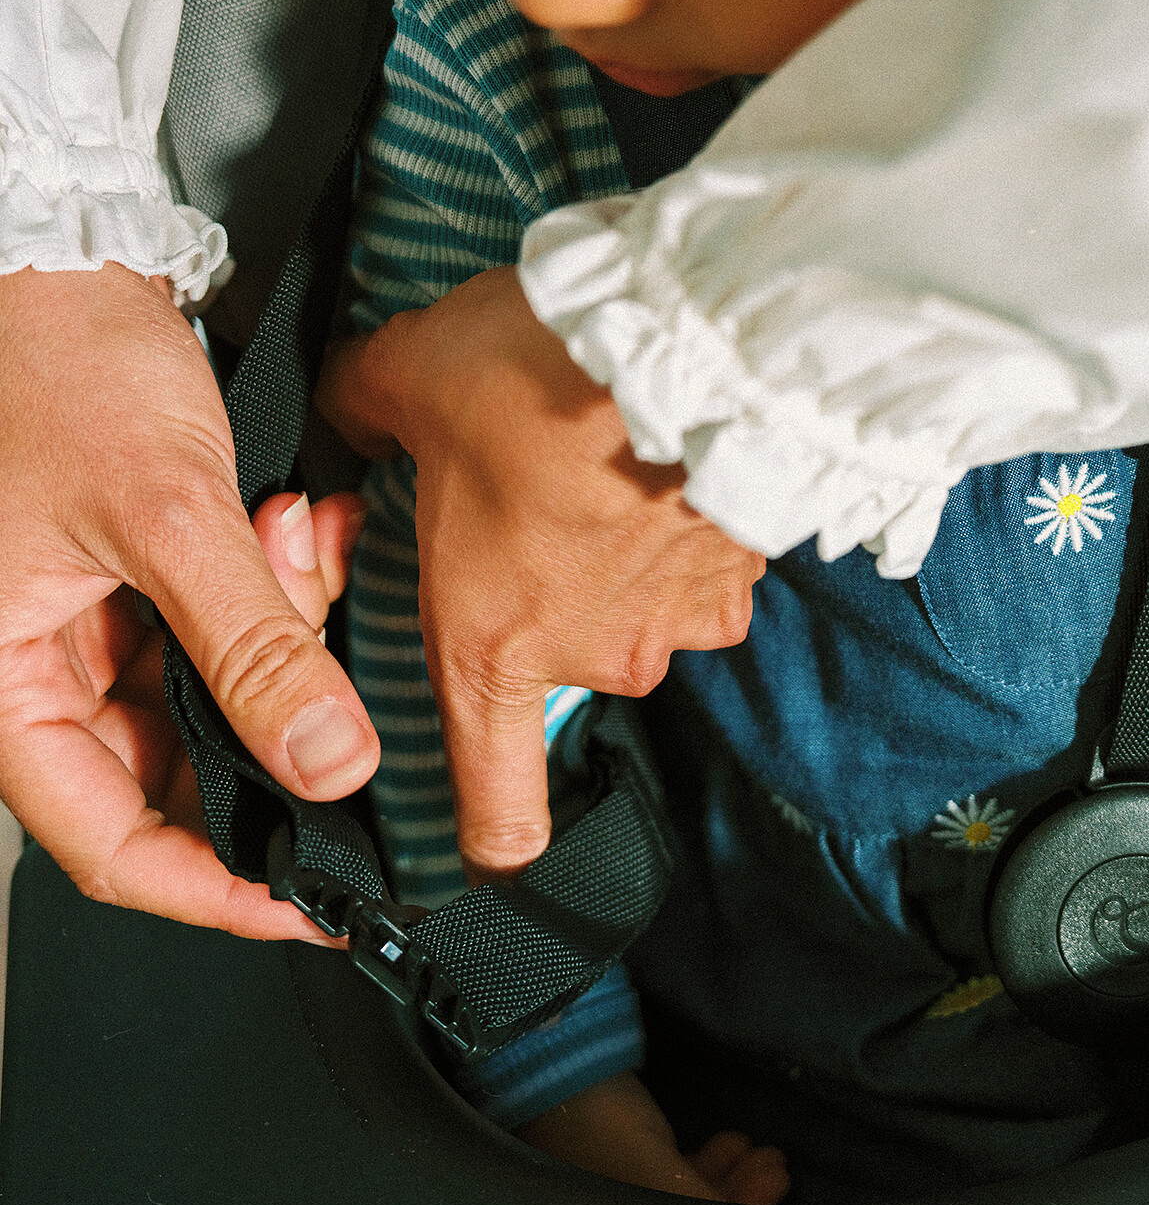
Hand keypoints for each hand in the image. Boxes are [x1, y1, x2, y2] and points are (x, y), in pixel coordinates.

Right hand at [0, 264, 379, 935]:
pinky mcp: (142, 581)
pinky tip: (297, 534)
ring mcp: (93, 627)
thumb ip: (251, 649)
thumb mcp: (166, 514)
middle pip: (176, 768)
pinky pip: (227, 628)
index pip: (108, 840)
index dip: (212, 887)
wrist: (61, 264)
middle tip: (328, 659)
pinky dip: (278, 598)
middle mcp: (41, 669)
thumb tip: (325, 765)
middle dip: (273, 722)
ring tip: (298, 548)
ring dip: (284, 643)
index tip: (310, 906)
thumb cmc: (61, 367)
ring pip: (218, 695)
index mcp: (1, 684)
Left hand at [316, 266, 764, 881]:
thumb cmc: (535, 377)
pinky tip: (661, 471)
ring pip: (631, 613)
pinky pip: (695, 578)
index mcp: (491, 647)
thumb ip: (362, 415)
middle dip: (546, 594)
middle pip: (558, 660)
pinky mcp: (740, 583)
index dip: (491, 849)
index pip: (497, 810)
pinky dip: (678, 539)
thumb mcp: (407, 375)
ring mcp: (677, 628)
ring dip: (617, 563)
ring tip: (605, 470)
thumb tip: (353, 413)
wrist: (684, 345)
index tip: (489, 859)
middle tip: (534, 497)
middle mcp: (593, 661)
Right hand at [518, 1072, 788, 1203]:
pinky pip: (678, 1172)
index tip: (772, 1187)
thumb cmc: (601, 1125)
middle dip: (740, 1197)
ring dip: (732, 1178)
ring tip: (763, 1154)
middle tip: (776, 1169)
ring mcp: (623, 1185)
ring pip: (690, 1194)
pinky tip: (734, 1145)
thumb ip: (696, 1202)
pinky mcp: (628, 1156)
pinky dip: (709, 1164)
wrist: (557, 1058)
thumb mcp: (653, 1172)